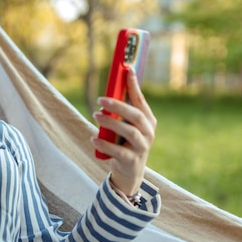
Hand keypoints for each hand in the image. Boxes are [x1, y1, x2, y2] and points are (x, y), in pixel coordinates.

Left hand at [91, 69, 156, 194]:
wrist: (129, 172)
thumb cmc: (124, 144)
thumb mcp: (125, 126)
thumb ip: (120, 113)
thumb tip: (107, 94)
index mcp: (147, 120)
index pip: (140, 100)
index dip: (134, 85)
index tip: (127, 69)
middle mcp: (148, 132)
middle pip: (135, 115)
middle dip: (118, 105)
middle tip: (100, 99)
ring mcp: (142, 147)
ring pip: (129, 132)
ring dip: (111, 122)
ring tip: (95, 115)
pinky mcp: (132, 160)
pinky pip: (118, 151)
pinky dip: (104, 144)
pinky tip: (93, 138)